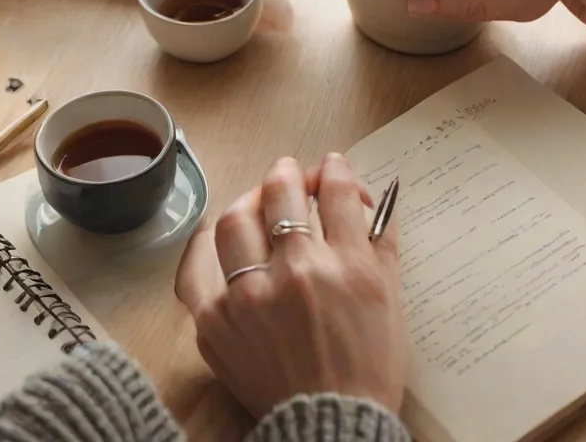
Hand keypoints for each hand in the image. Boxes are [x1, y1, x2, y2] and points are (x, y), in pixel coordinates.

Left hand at [175, 153, 405, 418]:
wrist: (331, 426)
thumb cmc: (367, 367)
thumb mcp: (390, 298)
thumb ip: (381, 240)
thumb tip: (372, 196)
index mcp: (347, 266)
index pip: (336, 189)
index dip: (336, 169)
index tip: (333, 169)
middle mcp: (296, 274)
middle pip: (282, 191)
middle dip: (290, 172)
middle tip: (292, 173)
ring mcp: (249, 297)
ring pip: (237, 219)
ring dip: (250, 201)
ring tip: (259, 203)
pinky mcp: (215, 323)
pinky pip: (195, 270)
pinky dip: (203, 247)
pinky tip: (216, 237)